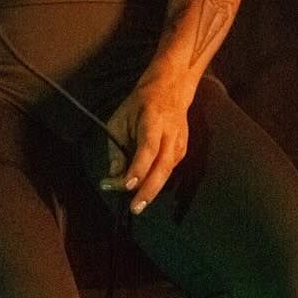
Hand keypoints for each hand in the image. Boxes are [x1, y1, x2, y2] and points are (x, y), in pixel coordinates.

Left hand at [99, 75, 192, 213]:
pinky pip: (168, 170)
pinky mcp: (183, 151)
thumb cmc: (139, 104)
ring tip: (137, 204)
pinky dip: (156, 181)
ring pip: (167, 172)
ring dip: (152, 190)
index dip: (138, 169)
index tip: (126, 185)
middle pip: (163, 167)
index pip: (147, 150)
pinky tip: (145, 189)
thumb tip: (114, 176)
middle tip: (135, 208)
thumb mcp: (120, 120)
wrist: (170, 90)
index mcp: (153, 121)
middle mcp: (170, 134)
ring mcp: (180, 143)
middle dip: (149, 190)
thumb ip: (117, 149)